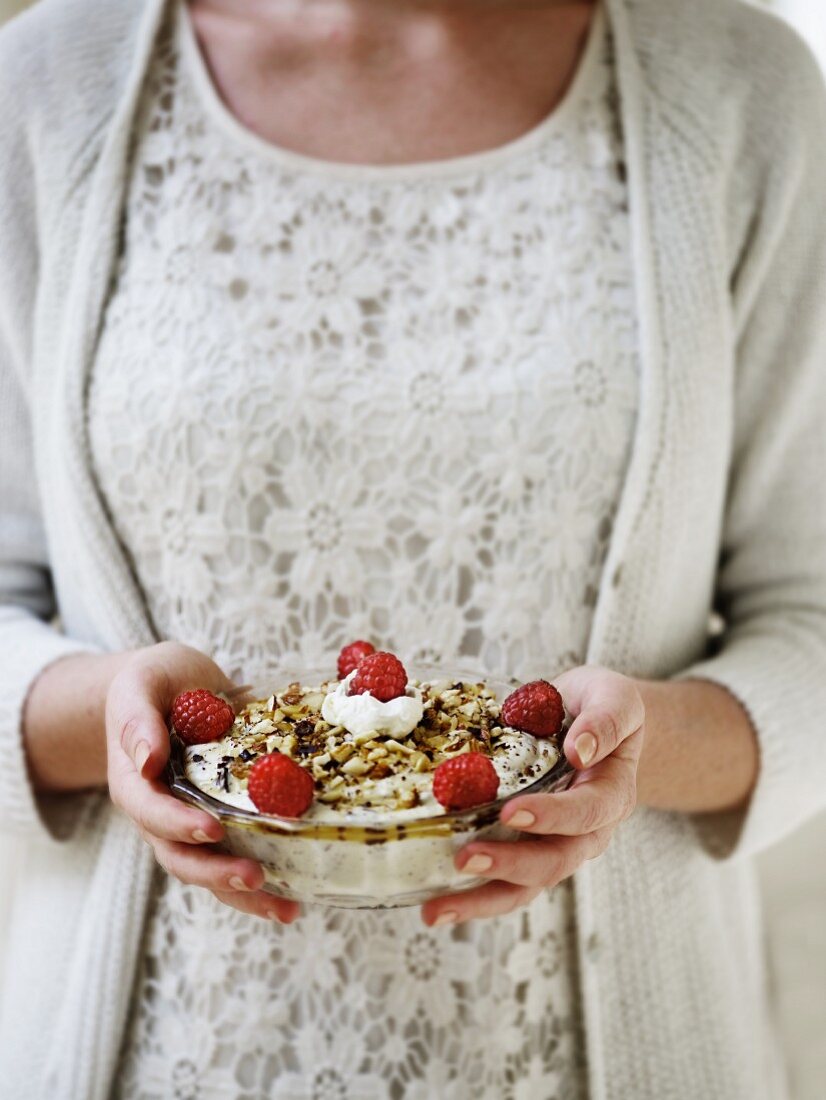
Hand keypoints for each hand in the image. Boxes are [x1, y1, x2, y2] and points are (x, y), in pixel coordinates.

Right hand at [106, 641, 298, 922]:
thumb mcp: (141, 683)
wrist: (170, 688)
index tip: (211, 829)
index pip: (150, 811)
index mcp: (135, 781)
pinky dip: (263, 880)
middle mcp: (160, 814)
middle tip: (256, 877)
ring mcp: (189, 824)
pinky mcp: (220, 823)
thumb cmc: (154, 682)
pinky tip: (297, 896)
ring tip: (286, 908)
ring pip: (210, 871)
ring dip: (246, 894)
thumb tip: (147, 758)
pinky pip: (237, 857)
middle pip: (180, 857)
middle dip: (217, 873)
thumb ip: (137, 718)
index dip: (178, 824)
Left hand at [421, 666, 643, 925]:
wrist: (596, 721)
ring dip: (481, 899)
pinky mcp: (526, 849)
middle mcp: (586, 832)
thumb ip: (605, 720)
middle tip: (466, 859)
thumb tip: (580, 749)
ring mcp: (555, 845)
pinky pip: (503, 882)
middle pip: (553, 862)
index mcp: (610, 794)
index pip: (585, 812)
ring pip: (524, 886)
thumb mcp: (616, 698)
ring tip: (437, 908)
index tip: (514, 811)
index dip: (551, 816)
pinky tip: (433, 904)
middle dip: (509, 864)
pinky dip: (470, 896)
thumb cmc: (601, 706)